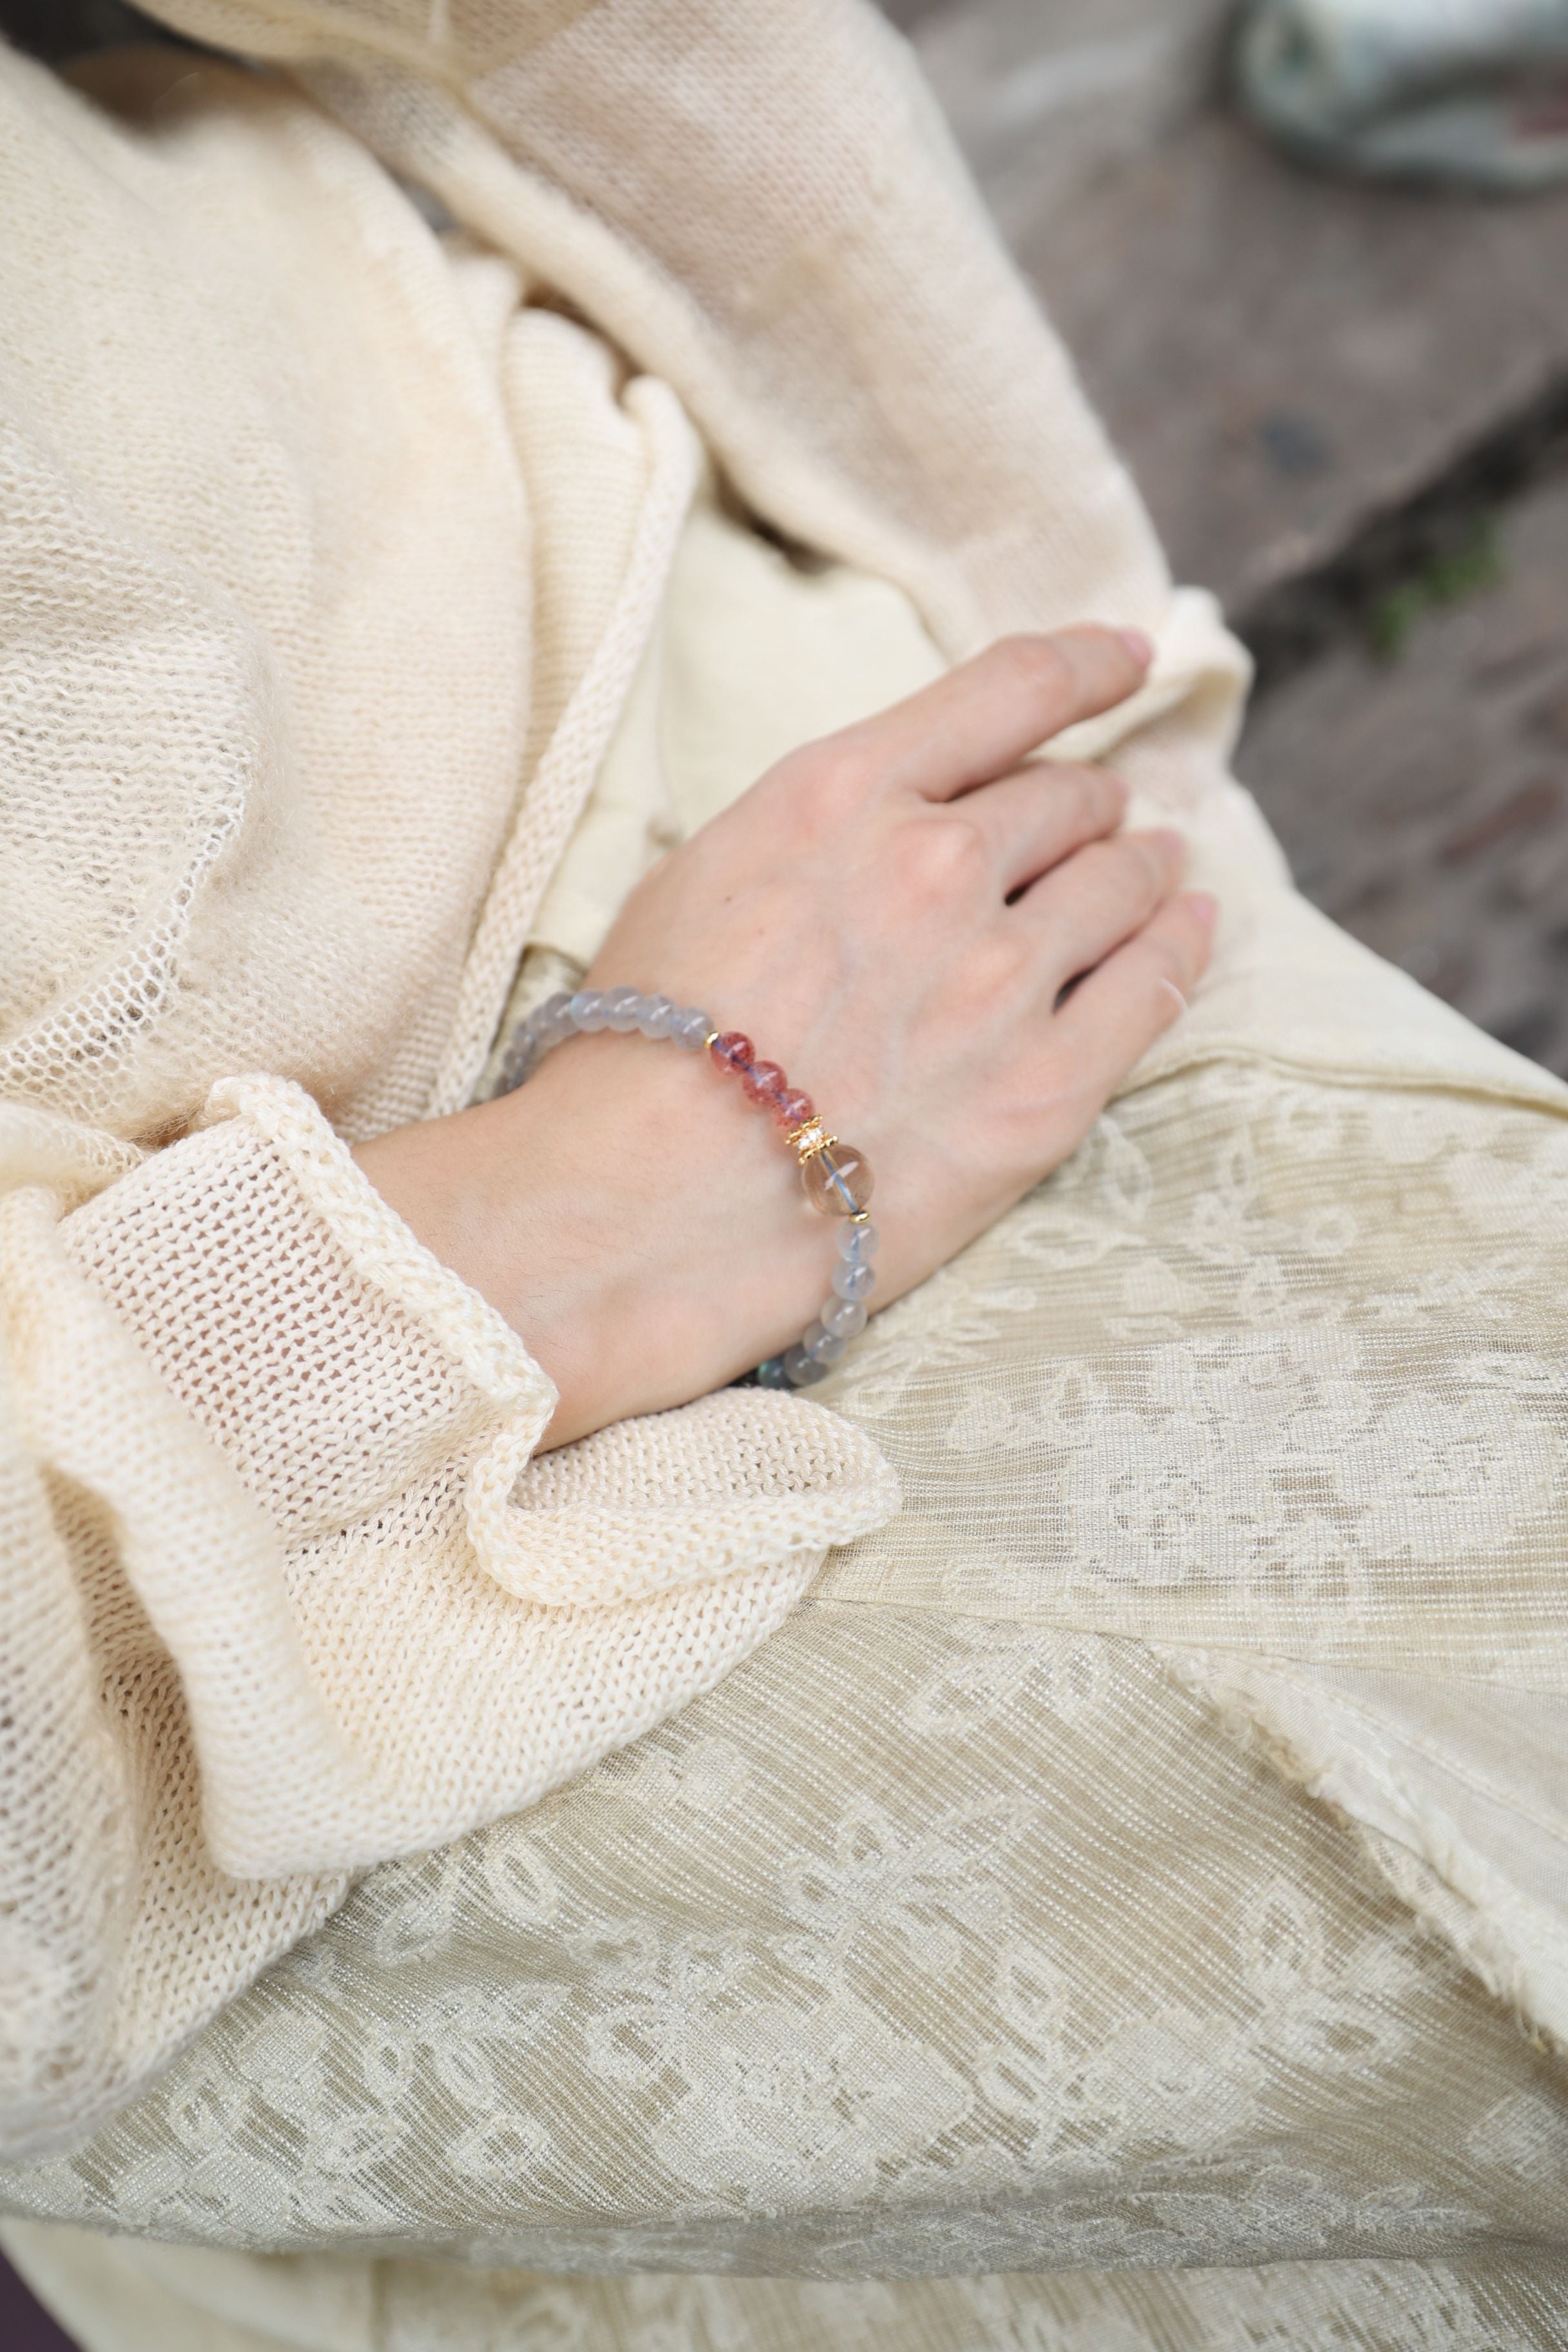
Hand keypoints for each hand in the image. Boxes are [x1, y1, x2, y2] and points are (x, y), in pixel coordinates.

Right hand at [355, 629, 1214, 1443]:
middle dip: (1091, 799)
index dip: (1087, 665)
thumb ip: (812, 829)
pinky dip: (1181, 945)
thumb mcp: (697, 878)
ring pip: (1119, 883)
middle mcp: (938, 866)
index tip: (1129, 657)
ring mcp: (1002, 979)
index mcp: (844, 796)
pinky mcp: (1045, 1087)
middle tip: (1102, 813)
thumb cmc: (641, 1050)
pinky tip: (1193, 928)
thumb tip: (879, 819)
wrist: (652, 1205)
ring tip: (1161, 866)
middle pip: (1067, 797)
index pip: (1009, 689)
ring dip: (1145, 865)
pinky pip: (1150, 989)